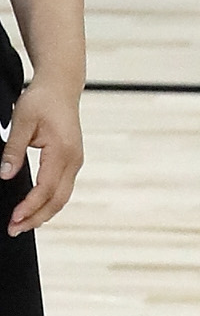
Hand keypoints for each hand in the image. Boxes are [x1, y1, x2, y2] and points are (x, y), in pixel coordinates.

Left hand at [2, 75, 82, 234]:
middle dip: (36, 218)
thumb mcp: (22, 121)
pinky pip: (63, 188)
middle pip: (58, 199)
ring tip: (22, 224)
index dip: (29, 207)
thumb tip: (5, 175)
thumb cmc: (43, 99)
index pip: (46, 188)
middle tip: (14, 229)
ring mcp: (76, 160)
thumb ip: (13, 150)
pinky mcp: (72, 160)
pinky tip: (35, 209)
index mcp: (62, 150)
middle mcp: (74, 158)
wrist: (61, 86)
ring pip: (62, 197)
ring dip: (43, 213)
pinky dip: (49, 203)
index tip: (13, 218)